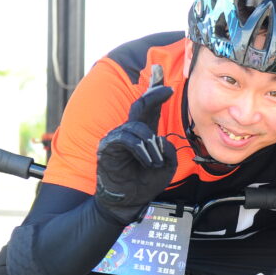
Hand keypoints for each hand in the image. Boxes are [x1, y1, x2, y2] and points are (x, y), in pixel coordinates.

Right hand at [95, 67, 177, 222]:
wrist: (128, 202)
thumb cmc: (145, 183)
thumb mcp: (166, 166)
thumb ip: (167, 149)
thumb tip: (160, 138)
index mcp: (144, 133)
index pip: (149, 107)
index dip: (154, 89)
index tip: (159, 71)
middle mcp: (130, 131)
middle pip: (140, 105)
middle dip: (153, 93)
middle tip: (164, 86)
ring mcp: (117, 137)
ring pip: (137, 127)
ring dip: (150, 145)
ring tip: (155, 162)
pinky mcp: (108, 146)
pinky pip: (126, 139)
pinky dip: (141, 150)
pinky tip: (148, 162)